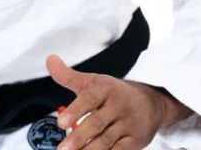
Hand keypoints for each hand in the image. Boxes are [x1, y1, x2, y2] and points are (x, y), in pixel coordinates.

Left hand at [46, 54, 189, 148]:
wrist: (150, 102)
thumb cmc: (114, 92)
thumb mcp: (93, 81)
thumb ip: (68, 75)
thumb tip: (49, 59)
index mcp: (106, 88)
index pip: (90, 98)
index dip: (76, 111)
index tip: (60, 123)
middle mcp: (118, 105)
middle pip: (97, 123)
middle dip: (79, 137)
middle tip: (62, 149)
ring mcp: (127, 124)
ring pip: (107, 140)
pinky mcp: (134, 141)